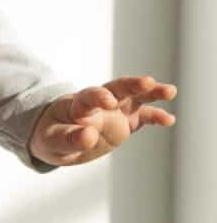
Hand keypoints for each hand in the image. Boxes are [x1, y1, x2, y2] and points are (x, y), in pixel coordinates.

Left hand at [29, 75, 176, 165]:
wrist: (59, 137)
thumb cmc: (52, 136)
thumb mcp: (53, 141)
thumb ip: (70, 138)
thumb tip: (89, 136)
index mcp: (79, 104)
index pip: (90, 96)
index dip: (99, 97)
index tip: (108, 102)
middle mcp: (100, 103)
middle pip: (117, 88)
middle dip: (132, 84)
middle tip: (147, 82)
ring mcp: (115, 111)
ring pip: (135, 97)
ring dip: (152, 93)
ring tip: (170, 91)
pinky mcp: (125, 122)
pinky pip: (143, 117)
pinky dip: (156, 117)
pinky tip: (170, 120)